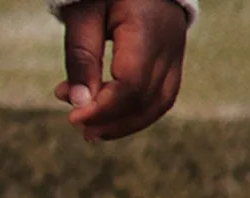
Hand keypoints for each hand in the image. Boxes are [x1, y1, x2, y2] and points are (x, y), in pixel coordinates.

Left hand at [55, 0, 187, 140]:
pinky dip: (135, 116)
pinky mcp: (174, 61)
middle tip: (74, 119)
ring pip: (157, 105)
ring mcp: (176, 53)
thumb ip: (82, 57)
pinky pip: (161, 99)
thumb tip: (80, 104)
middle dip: (106, 118)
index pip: (131, 83)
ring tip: (90, 130)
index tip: (73, 118)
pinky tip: (108, 120)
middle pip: (143, 99)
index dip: (102, 108)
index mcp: (147, 27)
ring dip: (122, 125)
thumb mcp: (84, 15)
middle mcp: (169, 42)